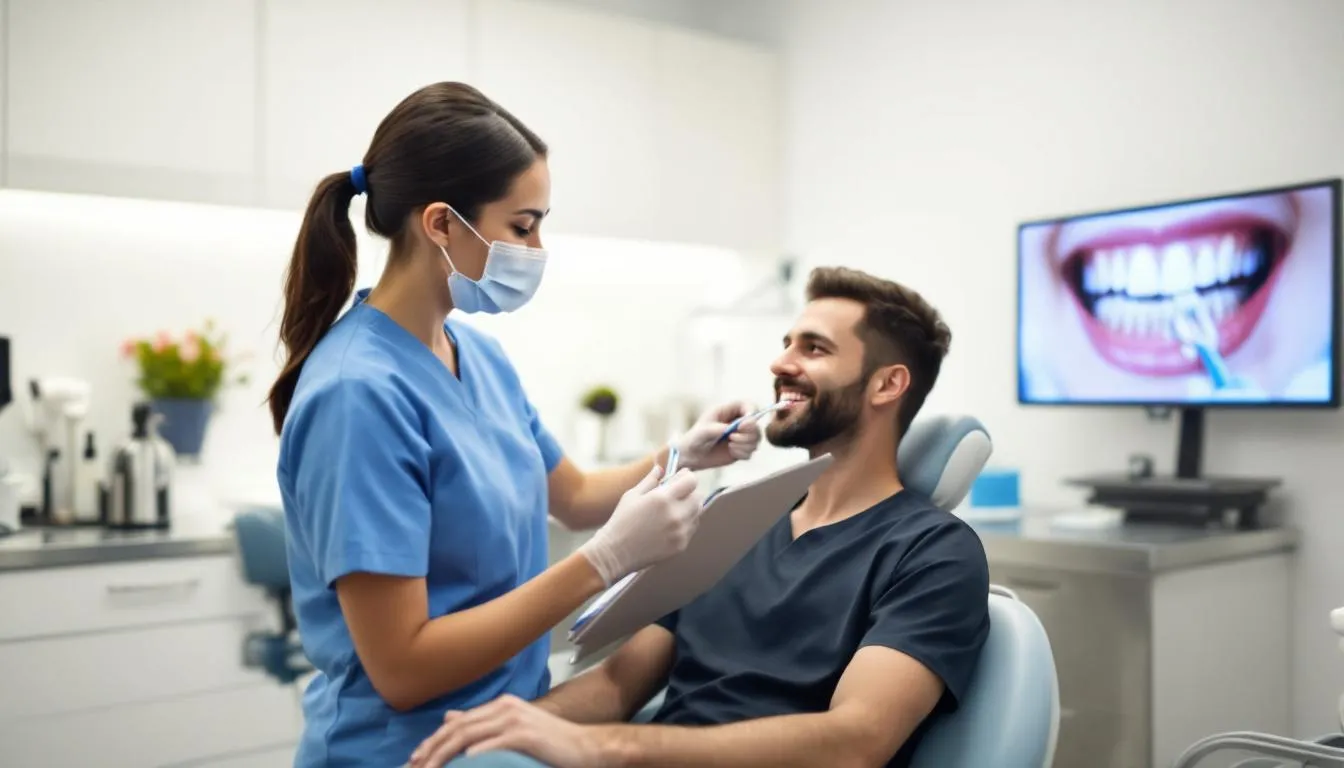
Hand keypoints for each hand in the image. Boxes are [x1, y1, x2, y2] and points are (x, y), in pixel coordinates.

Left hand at [409, 695, 609, 767]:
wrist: (584, 746)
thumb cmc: (550, 742)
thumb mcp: (513, 729)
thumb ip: (483, 724)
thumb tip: (451, 718)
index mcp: (500, 706)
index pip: (458, 722)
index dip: (434, 740)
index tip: (415, 759)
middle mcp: (505, 707)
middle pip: (459, 727)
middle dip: (432, 747)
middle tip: (414, 766)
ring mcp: (515, 719)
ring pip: (470, 734)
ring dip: (445, 753)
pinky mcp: (526, 734)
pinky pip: (495, 742)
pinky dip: (477, 751)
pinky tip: (464, 761)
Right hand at [578, 463, 703, 585]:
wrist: (616, 553)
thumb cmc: (621, 521)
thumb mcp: (632, 495)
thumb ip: (650, 480)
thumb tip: (660, 468)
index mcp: (663, 498)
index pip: (691, 481)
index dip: (687, 477)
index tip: (681, 478)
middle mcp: (675, 514)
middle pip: (698, 497)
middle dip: (690, 492)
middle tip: (677, 494)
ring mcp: (680, 532)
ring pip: (697, 513)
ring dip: (689, 508)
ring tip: (672, 509)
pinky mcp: (681, 545)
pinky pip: (691, 528)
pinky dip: (685, 523)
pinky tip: (670, 524)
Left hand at [672, 400, 763, 470]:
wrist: (692, 455)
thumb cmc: (695, 437)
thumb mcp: (703, 431)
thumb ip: (718, 428)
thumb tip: (734, 429)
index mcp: (729, 410)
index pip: (749, 406)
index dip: (752, 413)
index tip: (743, 425)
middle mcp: (738, 422)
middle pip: (756, 425)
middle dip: (747, 434)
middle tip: (732, 438)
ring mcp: (741, 436)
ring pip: (756, 439)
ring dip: (745, 444)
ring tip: (731, 445)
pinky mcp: (741, 449)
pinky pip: (751, 451)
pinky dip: (743, 453)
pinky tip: (731, 452)